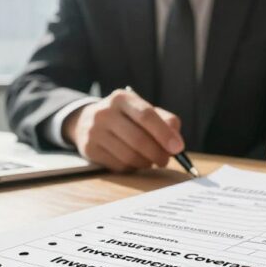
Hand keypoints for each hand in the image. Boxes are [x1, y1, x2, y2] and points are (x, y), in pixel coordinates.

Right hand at [64, 89, 183, 172]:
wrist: (87, 121)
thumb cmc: (126, 118)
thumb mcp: (144, 111)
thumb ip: (165, 122)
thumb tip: (177, 143)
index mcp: (121, 98)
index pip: (146, 115)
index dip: (164, 134)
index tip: (178, 148)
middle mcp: (104, 113)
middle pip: (138, 139)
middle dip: (157, 153)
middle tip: (166, 160)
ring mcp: (94, 132)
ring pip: (129, 156)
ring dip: (146, 163)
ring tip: (151, 161)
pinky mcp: (90, 149)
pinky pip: (119, 165)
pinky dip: (132, 167)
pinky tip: (134, 161)